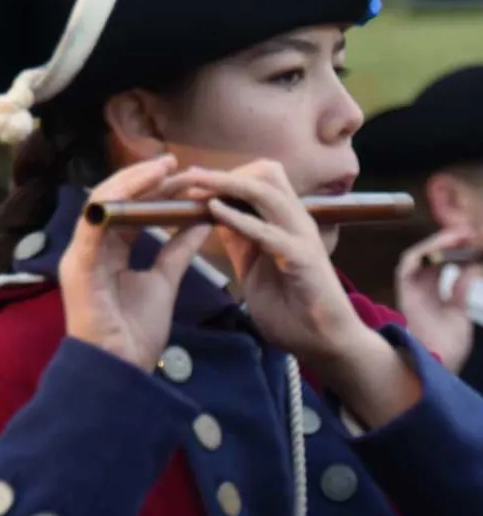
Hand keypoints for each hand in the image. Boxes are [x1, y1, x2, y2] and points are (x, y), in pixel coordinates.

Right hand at [59, 156, 209, 371]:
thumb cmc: (137, 331)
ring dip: (132, 183)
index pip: (128, 209)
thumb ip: (179, 249)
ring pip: (102, 203)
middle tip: (172, 162)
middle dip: (142, 178)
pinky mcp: (79, 266)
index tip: (182, 173)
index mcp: (108, 251)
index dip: (152, 189)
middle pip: (113, 200)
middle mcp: (91, 247)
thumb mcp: (165, 281)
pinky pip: (95, 225)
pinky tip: (141, 188)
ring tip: (162, 168)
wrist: (122, 370)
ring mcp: (81, 255)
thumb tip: (203, 219)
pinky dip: (117, 203)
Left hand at [167, 160, 365, 366]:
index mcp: (286, 222)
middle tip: (190, 178)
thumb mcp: (255, 267)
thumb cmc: (292, 309)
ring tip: (198, 186)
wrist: (326, 342)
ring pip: (266, 192)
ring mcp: (301, 236)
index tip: (193, 178)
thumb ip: (240, 241)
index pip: (260, 179)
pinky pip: (267, 231)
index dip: (227, 175)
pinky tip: (214, 212)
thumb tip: (216, 216)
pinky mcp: (302, 257)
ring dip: (228, 184)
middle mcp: (296, 221)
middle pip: (265, 174)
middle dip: (224, 173)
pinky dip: (238, 218)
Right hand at [396, 227, 477, 372]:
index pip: (439, 264)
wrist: (439, 366)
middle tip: (466, 232)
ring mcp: (410, 291)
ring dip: (435, 244)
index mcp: (431, 295)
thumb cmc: (448, 347)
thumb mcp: (460, 313)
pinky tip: (440, 248)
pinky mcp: (405, 294)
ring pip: (416, 257)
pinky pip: (407, 267)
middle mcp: (418, 290)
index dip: (452, 249)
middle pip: (428, 257)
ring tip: (456, 236)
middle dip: (445, 242)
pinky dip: (422, 254)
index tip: (471, 239)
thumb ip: (460, 290)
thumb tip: (470, 268)